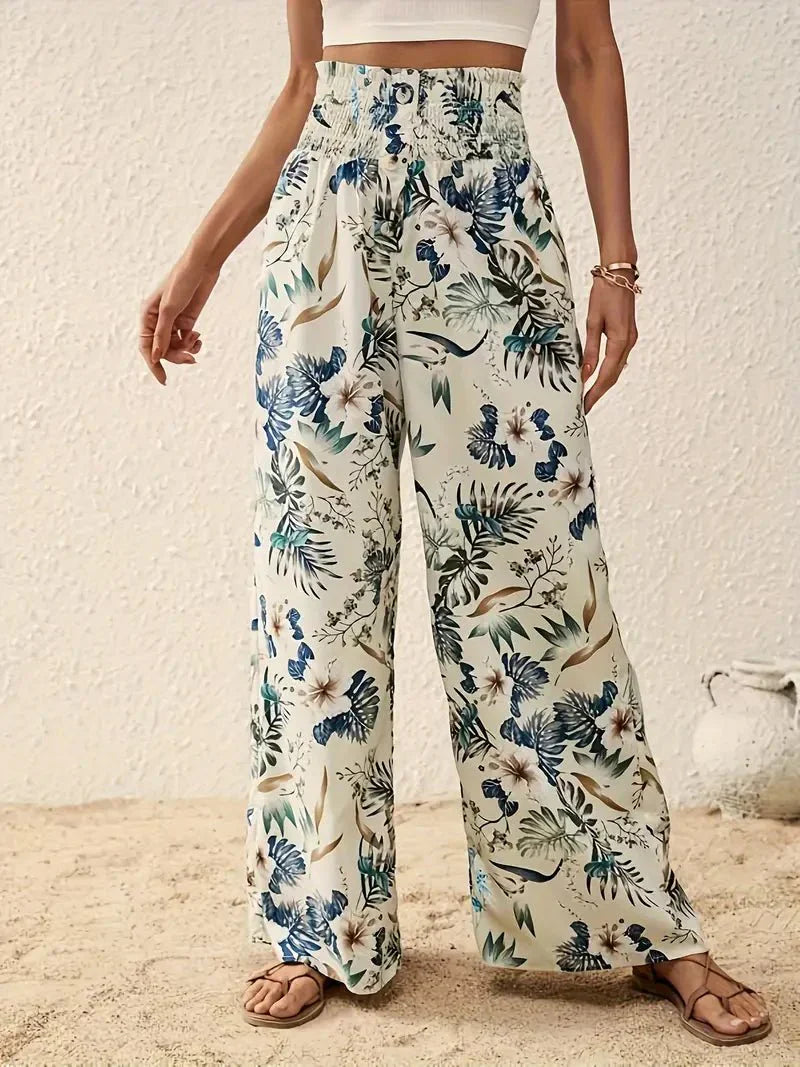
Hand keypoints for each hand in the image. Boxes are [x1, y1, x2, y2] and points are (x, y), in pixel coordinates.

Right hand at [139, 254, 219, 384]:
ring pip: (176, 346)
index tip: (163, 380)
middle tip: (191, 359)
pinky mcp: (187, 320)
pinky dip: (193, 343)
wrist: (202, 266)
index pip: (146, 347)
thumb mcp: (169, 309)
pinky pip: (186, 340)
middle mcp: (158, 320)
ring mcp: (173, 321)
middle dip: (176, 356)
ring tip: (196, 341)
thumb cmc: (182, 281)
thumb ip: (162, 334)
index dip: (153, 364)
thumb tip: (155, 356)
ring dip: (186, 349)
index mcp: (147, 315)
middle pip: (163, 349)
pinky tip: (198, 338)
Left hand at [580, 270, 637, 412]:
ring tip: (589, 394)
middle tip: (585, 406)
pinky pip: (619, 359)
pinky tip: (599, 375)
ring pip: (617, 369)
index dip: (595, 392)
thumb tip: (585, 374)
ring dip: (604, 383)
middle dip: (599, 392)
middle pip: (614, 375)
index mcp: (620, 341)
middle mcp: (629, 343)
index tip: (584, 405)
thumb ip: (590, 349)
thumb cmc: (604, 293)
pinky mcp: (628, 335)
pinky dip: (608, 371)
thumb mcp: (592, 322)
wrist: (619, 273)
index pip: (606, 374)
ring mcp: (630, 339)